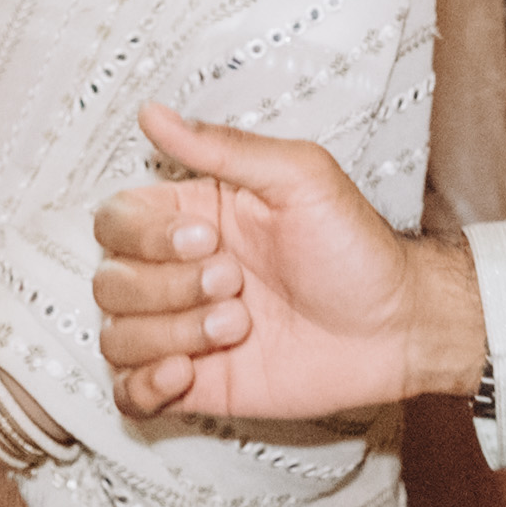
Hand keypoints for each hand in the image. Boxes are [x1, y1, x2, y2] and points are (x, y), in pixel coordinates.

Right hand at [88, 104, 470, 421]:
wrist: (396, 327)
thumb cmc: (356, 247)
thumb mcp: (300, 177)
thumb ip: (222, 147)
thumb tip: (153, 113)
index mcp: (191, 218)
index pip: (114, 221)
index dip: (144, 235)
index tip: (207, 239)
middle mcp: (177, 273)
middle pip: (109, 281)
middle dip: (167, 288)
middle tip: (236, 284)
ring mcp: (182, 331)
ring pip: (114, 336)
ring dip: (169, 334)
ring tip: (236, 327)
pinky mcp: (195, 384)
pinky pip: (126, 393)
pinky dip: (144, 385)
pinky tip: (189, 373)